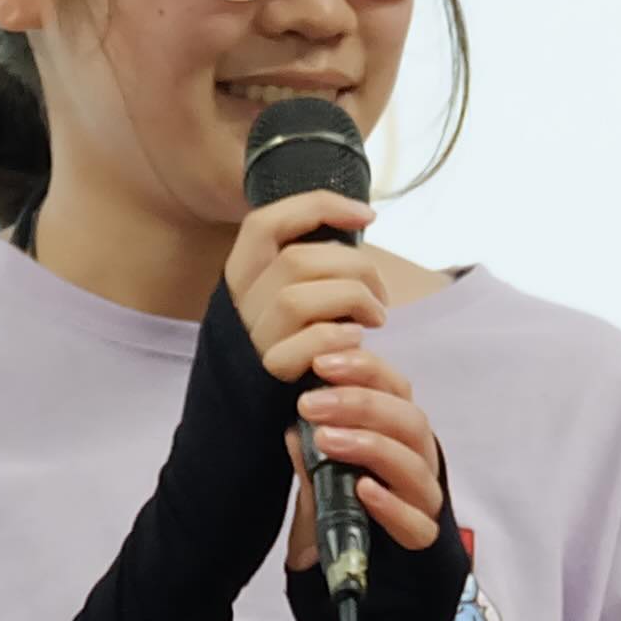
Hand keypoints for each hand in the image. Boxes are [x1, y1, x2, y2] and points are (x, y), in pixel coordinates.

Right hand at [227, 188, 386, 381]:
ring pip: (297, 298)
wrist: (252, 412)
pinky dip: (338, 335)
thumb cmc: (288, 345)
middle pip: (295, 260)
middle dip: (353, 266)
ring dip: (352, 300)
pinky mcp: (270, 374)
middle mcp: (240, 304)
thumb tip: (354, 224)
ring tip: (376, 316)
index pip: (266, 223)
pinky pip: (305, 343)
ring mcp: (252, 340)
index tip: (368, 215)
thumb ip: (307, 267)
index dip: (318, 207)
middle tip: (380, 292)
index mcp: (242, 275)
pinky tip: (357, 337)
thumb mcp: (286, 297)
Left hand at [287, 345, 446, 572]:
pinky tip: (362, 490)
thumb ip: (308, 454)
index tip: (320, 364)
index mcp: (396, 430)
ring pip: (414, 463)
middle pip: (408, 420)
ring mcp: (423, 496)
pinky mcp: (422, 537)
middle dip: (359, 404)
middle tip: (310, 405)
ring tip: (326, 441)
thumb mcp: (315, 476)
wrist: (345, 567)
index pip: (394, 387)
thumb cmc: (337, 508)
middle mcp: (417, 457)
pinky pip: (417, 521)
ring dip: (370, 445)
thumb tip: (294, 428)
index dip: (363, 368)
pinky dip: (391, 504)